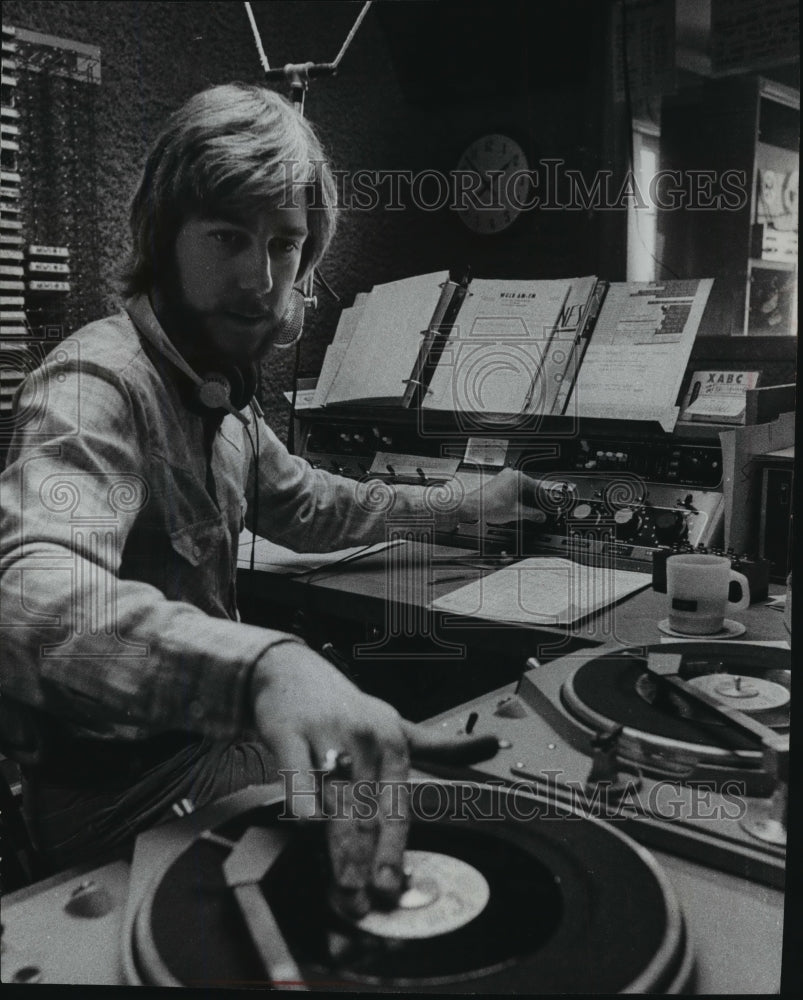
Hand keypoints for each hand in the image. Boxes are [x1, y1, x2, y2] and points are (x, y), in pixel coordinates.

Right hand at [249, 644, 495, 917]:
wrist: (292, 671)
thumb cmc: (348, 709)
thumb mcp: (396, 723)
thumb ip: (440, 746)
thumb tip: (493, 744)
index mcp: (393, 742)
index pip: (397, 805)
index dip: (394, 849)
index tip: (392, 885)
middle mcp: (363, 739)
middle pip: (366, 812)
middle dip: (365, 862)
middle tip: (364, 903)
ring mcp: (326, 735)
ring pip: (335, 801)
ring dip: (338, 849)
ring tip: (341, 887)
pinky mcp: (288, 733)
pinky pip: (296, 773)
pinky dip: (302, 800)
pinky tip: (306, 824)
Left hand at [461, 468, 545, 526]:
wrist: (473, 506)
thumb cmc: (489, 506)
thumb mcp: (516, 512)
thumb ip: (532, 514)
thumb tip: (541, 516)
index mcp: (518, 478)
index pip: (538, 487)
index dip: (545, 499)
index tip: (549, 506)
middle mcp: (511, 475)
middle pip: (530, 487)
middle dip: (536, 500)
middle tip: (542, 510)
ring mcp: (504, 478)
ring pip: (522, 488)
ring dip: (528, 499)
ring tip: (533, 511)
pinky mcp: (499, 482)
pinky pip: (514, 488)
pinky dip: (519, 497)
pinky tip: (521, 506)